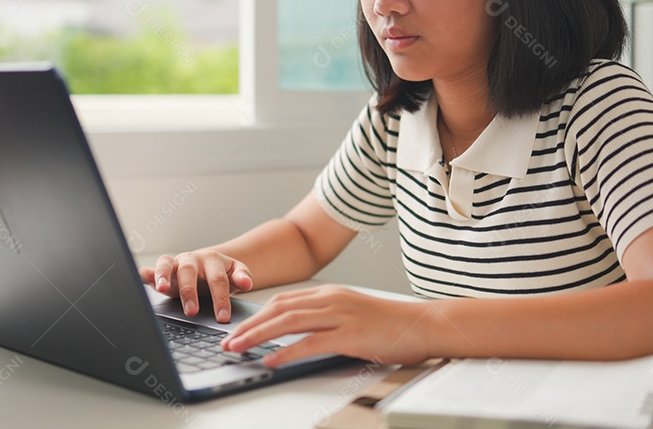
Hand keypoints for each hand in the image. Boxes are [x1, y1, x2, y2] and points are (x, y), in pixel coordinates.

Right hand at [138, 251, 252, 322]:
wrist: (209, 264)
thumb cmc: (221, 272)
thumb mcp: (235, 273)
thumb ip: (242, 276)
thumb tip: (247, 283)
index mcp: (213, 260)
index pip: (217, 280)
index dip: (220, 298)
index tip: (222, 317)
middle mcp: (192, 260)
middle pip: (190, 273)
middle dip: (190, 292)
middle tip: (192, 311)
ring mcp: (176, 263)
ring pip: (167, 264)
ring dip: (164, 275)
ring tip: (162, 288)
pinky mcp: (163, 270)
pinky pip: (152, 268)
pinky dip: (146, 272)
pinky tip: (141, 276)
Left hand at [220, 285, 435, 366]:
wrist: (424, 325)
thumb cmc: (391, 325)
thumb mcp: (353, 315)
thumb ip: (327, 320)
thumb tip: (300, 335)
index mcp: (330, 294)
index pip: (284, 301)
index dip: (257, 314)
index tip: (239, 327)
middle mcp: (331, 300)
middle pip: (279, 309)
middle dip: (249, 325)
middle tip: (228, 340)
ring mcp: (340, 315)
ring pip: (288, 322)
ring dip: (258, 336)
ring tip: (238, 348)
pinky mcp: (350, 334)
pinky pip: (310, 343)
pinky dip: (286, 351)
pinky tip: (271, 360)